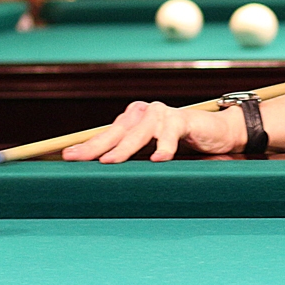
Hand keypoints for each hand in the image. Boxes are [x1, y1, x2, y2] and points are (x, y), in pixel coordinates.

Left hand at [62, 102, 243, 162]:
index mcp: (132, 119)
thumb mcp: (151, 149)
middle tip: (78, 159)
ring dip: (124, 149)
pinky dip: (164, 148)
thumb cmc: (179, 142)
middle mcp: (143, 113)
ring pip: (138, 134)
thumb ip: (131, 154)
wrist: (215, 132)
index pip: (106, 134)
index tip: (68, 157)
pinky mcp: (182, 119)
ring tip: (109, 162)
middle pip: (116, 133)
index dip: (88, 146)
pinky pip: (170, 135)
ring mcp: (162, 114)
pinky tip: (158, 159)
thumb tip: (103, 171)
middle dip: (95, 147)